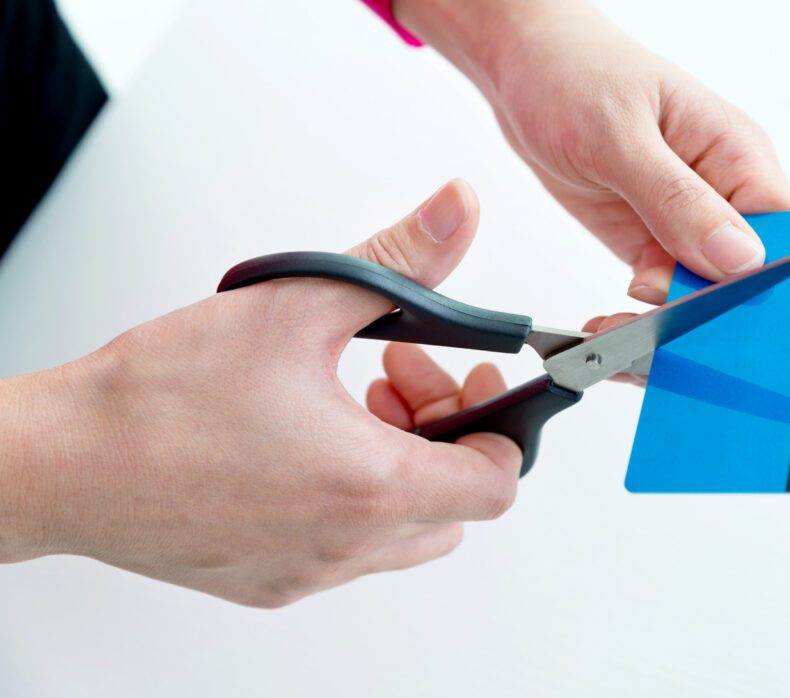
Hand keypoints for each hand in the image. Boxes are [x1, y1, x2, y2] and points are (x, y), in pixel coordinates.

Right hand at [0, 180, 520, 607]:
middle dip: (446, 432)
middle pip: (455, 506)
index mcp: (367, 486)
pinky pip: (348, 548)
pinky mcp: (270, 583)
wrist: (63, 463)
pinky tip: (307, 443)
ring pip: (404, 531)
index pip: (495, 483)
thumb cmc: (161, 397)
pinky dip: (355, 497)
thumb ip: (396, 261)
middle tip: (399, 376)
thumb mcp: (295, 304)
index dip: (503, 427)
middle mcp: (345, 545)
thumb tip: (455, 213)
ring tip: (350, 405)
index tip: (474, 381)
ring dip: (402, 465)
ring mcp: (307, 573)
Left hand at [395, 0, 789, 300]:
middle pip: (743, 274)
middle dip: (707, 311)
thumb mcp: (621, 136)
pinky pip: (660, 291)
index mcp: (737, 154)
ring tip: (617, 328)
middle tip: (657, 333)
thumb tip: (740, 257)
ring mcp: (683, 218)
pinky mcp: (649, 237)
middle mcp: (720, 191)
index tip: (720, 313)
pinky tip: (611, 322)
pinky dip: (639, 314)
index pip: (783, 232)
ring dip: (665, 320)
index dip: (763, 282)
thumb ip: (678, 199)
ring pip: (699, 292)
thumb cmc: (575, 73)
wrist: (525, 67)